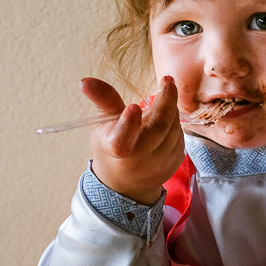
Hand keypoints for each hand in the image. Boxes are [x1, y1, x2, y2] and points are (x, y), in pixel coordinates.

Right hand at [80, 76, 183, 205]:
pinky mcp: (175, 163)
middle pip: (158, 128)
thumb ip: (103, 101)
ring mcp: (160, 164)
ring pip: (172, 129)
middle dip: (166, 101)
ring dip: (171, 110)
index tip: (134, 106)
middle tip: (167, 81)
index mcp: (116, 150)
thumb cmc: (111, 149)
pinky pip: (179, 136)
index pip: (121, 140)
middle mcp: (139, 161)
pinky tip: (167, 117)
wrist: (126, 185)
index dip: (128, 124)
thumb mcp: (103, 126)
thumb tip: (85, 81)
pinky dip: (174, 122)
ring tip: (164, 98)